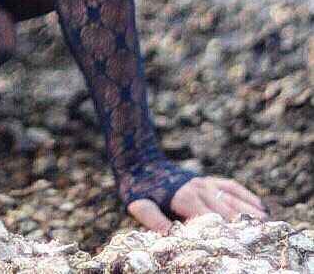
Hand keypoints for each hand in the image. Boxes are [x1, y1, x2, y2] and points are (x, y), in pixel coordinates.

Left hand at [127, 176, 267, 232]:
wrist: (138, 158)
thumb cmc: (137, 185)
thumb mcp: (139, 204)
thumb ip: (153, 219)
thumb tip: (170, 236)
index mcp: (185, 197)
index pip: (210, 218)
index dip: (224, 232)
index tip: (237, 246)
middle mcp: (199, 188)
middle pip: (226, 211)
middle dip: (243, 226)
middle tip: (260, 241)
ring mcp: (205, 182)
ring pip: (233, 199)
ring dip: (251, 212)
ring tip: (268, 227)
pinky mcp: (207, 179)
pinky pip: (231, 186)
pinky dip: (247, 196)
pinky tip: (261, 207)